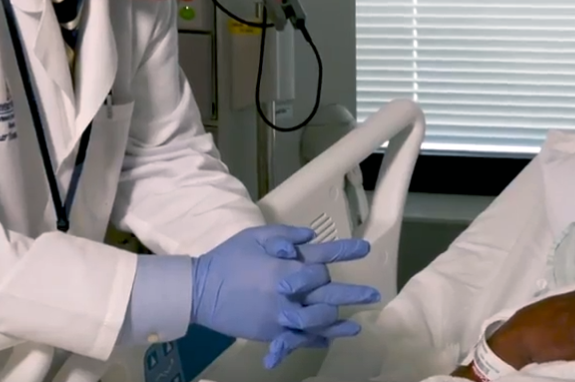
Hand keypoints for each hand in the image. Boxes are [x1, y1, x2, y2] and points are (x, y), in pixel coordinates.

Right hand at [190, 225, 380, 368]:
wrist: (201, 291)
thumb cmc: (227, 259)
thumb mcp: (254, 236)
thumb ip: (284, 235)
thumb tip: (311, 237)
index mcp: (286, 265)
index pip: (323, 258)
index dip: (345, 251)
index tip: (365, 248)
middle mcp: (290, 291)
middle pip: (329, 293)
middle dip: (353, 294)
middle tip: (374, 295)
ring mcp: (282, 314)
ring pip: (320, 320)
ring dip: (340, 320)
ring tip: (356, 323)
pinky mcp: (273, 332)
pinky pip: (301, 338)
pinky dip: (317, 339)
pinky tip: (330, 339)